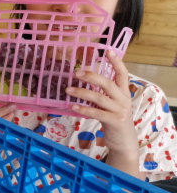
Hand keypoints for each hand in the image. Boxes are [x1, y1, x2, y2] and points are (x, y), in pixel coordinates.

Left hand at [66, 52, 138, 173]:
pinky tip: (73, 106)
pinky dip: (84, 109)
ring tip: (68, 90)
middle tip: (77, 72)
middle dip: (92, 77)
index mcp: (124, 93)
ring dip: (82, 93)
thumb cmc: (114, 120)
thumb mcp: (112, 105)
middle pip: (108, 84)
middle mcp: (124, 100)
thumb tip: (85, 81)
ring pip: (100, 98)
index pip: (122, 74)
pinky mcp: (114, 122)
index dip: (116, 62)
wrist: (124, 142)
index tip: (108, 50)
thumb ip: (103, 94)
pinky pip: (96, 113)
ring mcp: (120, 111)